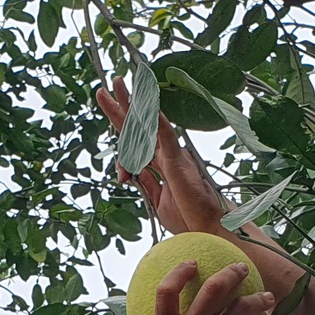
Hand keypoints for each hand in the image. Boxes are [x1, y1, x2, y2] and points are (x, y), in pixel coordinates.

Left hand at [96, 79, 231, 236]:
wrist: (208, 229)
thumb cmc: (189, 216)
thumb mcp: (158, 199)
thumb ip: (147, 182)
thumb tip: (132, 172)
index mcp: (160, 164)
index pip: (135, 143)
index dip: (120, 129)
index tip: (108, 112)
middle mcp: (166, 155)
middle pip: (139, 128)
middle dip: (120, 107)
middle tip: (105, 88)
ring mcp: (172, 156)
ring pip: (149, 125)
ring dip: (133, 105)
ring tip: (120, 85)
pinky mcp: (178, 162)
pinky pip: (165, 137)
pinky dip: (156, 121)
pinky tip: (147, 106)